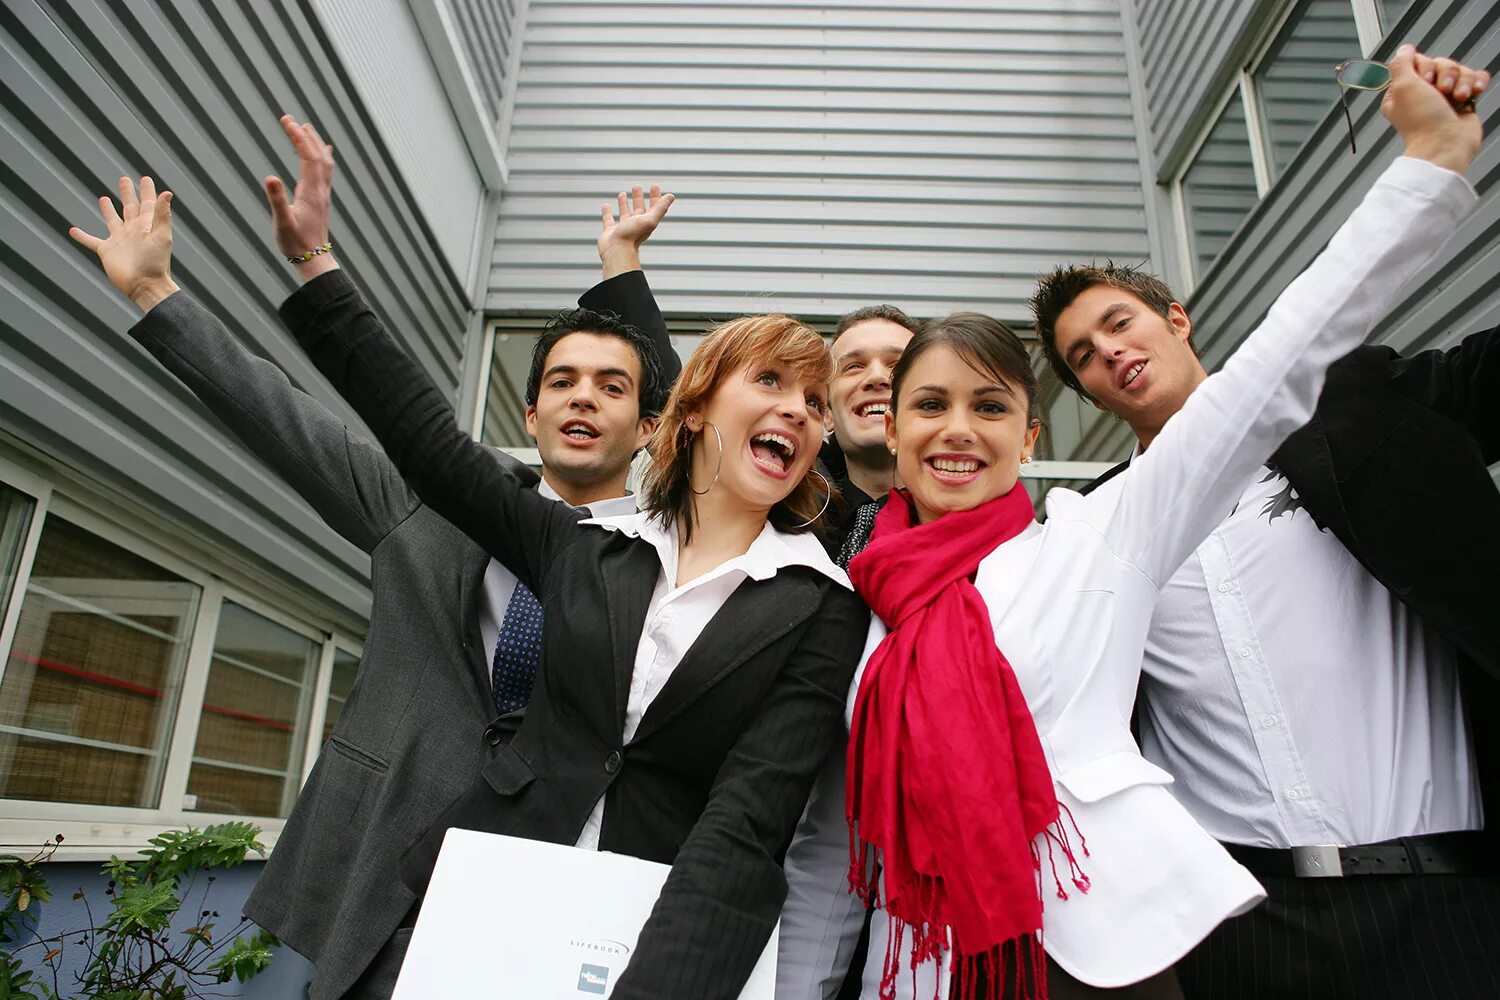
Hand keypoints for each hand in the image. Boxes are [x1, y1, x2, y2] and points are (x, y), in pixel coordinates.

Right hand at [68, 176, 179, 311]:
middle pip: (129, 207)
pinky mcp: (107, 251)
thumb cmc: (156, 263)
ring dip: (107, 210)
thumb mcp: (162, 236)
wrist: (144, 286)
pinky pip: (91, 241)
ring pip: (112, 220)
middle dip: (127, 193)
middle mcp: (133, 230)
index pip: (147, 203)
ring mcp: (119, 240)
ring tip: (103, 198)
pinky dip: (82, 236)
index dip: (147, 191)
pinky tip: (72, 230)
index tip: (145, 178)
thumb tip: (167, 193)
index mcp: (146, 226)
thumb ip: (162, 215)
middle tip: (124, 179)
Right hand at [264, 114, 339, 281]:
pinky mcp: (322, 199)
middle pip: (318, 155)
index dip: (298, 137)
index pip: (307, 157)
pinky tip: (324, 152)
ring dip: (315, 143)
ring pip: (325, 162)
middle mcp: (321, 190)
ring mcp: (324, 194)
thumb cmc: (295, 243)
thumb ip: (276, 199)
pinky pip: (327, 172)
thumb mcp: (282, 222)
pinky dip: (323, 156)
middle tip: (290, 119)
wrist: (313, 259)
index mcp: (311, 192)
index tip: (286, 121)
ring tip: (307, 128)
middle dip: (305, 135)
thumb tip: (270, 177)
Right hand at [597, 183, 674, 278]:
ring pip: (624, 214)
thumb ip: (660, 208)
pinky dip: (607, 212)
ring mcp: (623, 229)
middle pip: (638, 209)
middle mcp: (635, 225)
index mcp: (646, 222)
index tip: (654, 186)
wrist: (616, 251)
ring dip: (624, 204)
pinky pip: (608, 220)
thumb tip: (671, 196)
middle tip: (636, 186)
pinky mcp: (610, 231)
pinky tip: (606, 206)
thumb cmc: (632, 236)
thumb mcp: (650, 219)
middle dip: (638, 197)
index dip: (655, 197)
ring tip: (622, 193)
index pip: (653, 207)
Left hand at [1382, 44, 1486, 175]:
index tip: (1424, 80)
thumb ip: (1401, 64)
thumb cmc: (1422, 121)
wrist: (1446, 144)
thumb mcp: (1402, 87)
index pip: (1417, 61)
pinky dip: (1476, 83)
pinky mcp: (1464, 101)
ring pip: (1459, 70)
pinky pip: (1475, 78)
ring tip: (1457, 98)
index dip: (1425, 66)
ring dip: (1461, 81)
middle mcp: (1423, 92)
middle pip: (1440, 63)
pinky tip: (1473, 93)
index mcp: (1402, 90)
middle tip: (1441, 92)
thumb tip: (1404, 49)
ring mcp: (1444, 97)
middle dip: (1445, 74)